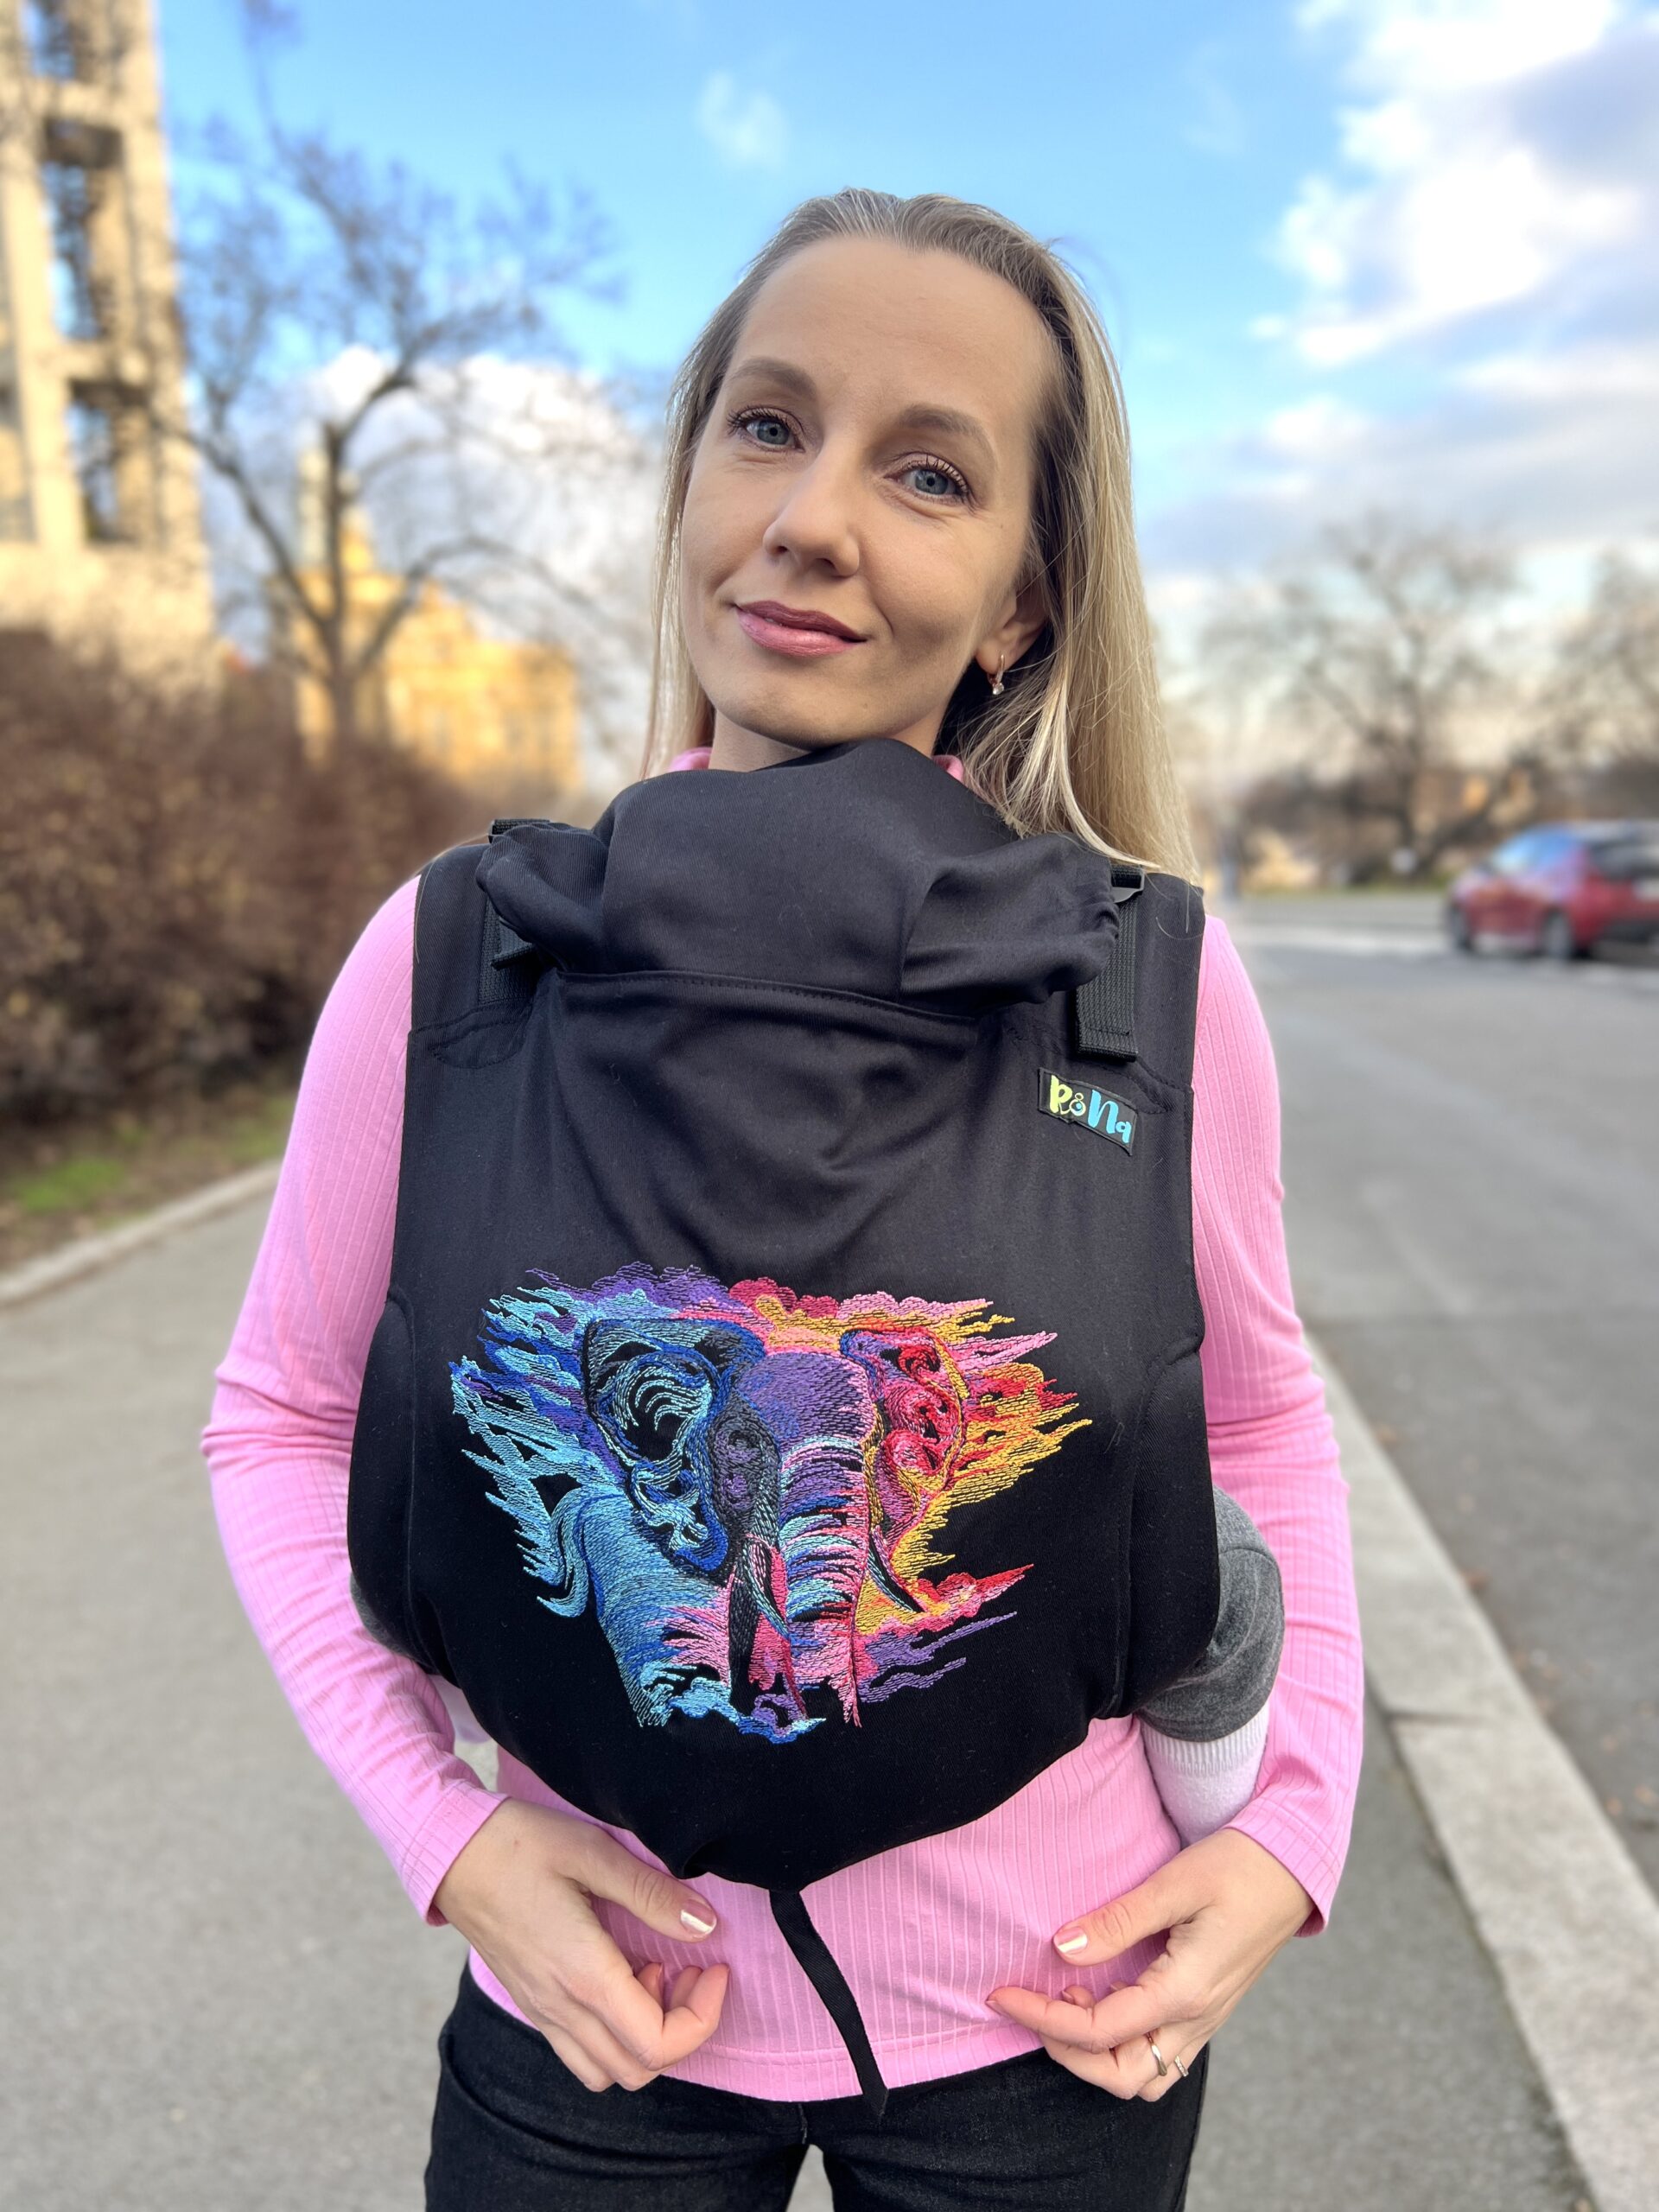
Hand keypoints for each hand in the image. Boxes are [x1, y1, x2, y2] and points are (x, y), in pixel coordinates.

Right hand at [432, 1799, 729, 2091]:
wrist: (450, 1852)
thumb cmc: (520, 1844)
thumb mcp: (593, 1853)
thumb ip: (652, 1894)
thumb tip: (707, 1926)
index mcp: (583, 1976)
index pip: (658, 2044)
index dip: (704, 2017)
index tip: (716, 1967)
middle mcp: (561, 2008)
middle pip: (639, 2069)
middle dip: (683, 2028)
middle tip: (692, 1967)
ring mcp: (541, 2012)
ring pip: (607, 2070)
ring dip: (646, 2036)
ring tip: (654, 1971)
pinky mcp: (531, 2004)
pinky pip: (580, 2052)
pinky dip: (614, 2033)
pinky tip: (620, 1973)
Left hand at [985, 1828, 1312, 2100]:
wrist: (1294, 1866)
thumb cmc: (1239, 1866)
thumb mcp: (1174, 1884)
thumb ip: (1117, 1922)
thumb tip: (1061, 1949)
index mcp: (1185, 1992)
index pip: (1098, 2031)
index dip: (1042, 2016)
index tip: (1001, 1993)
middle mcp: (1196, 2019)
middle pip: (1121, 2076)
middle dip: (1067, 2052)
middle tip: (1032, 2004)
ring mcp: (1205, 2019)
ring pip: (1142, 2075)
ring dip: (1096, 2053)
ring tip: (1072, 1997)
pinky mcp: (1207, 2008)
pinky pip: (1159, 2052)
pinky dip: (1121, 2041)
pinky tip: (1103, 1993)